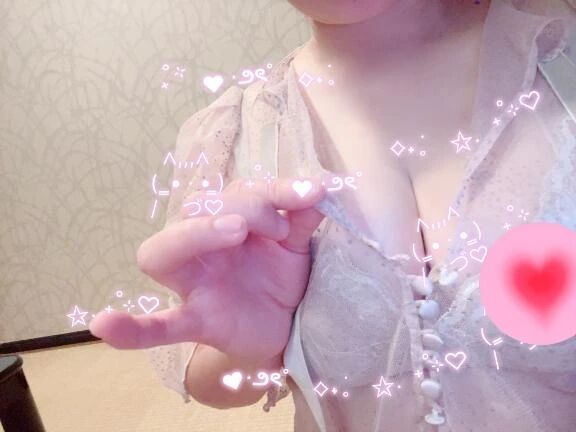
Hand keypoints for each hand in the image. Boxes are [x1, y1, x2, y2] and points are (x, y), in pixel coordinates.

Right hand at [89, 177, 325, 362]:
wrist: (282, 326)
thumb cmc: (278, 277)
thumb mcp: (295, 245)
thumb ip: (303, 216)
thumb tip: (321, 185)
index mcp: (226, 222)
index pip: (236, 192)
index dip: (273, 189)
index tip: (308, 196)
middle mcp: (202, 247)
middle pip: (194, 209)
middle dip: (241, 206)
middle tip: (278, 227)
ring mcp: (193, 284)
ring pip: (161, 253)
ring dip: (194, 234)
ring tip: (234, 230)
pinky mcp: (196, 321)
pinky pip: (157, 326)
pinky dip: (131, 328)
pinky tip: (103, 324)